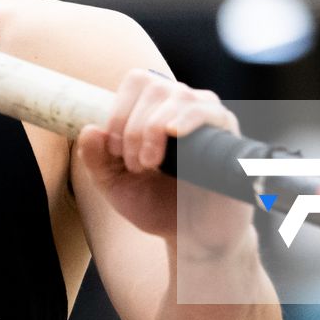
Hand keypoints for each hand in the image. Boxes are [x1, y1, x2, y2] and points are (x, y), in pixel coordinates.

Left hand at [75, 69, 254, 251]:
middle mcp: (183, 105)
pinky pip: (210, 111)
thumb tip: (90, 129)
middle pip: (154, 87)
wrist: (192, 238)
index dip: (119, 111)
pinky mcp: (229, 135)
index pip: (137, 81)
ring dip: (153, 128)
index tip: (114, 151)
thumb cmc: (157, 207)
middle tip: (134, 166)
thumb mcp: (115, 185)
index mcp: (156, 108)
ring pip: (178, 96)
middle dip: (133, 128)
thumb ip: (96, 159)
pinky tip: (173, 135)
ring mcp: (208, 117)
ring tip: (150, 165)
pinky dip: (187, 119)